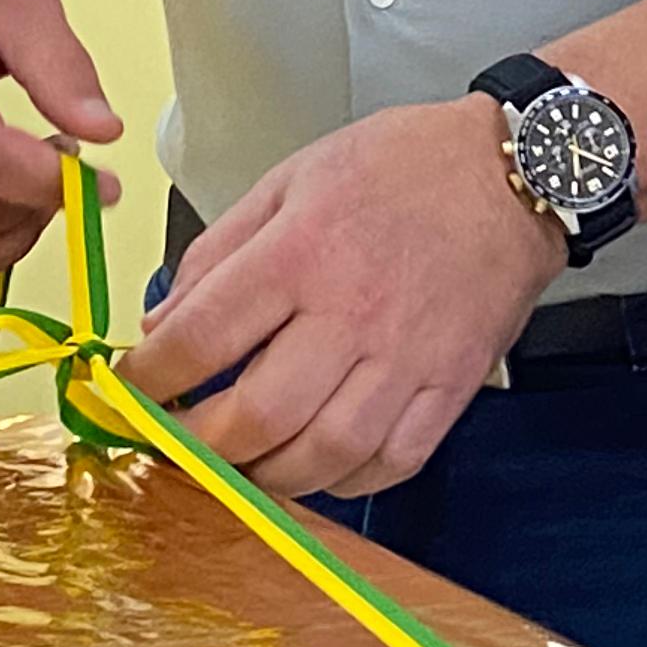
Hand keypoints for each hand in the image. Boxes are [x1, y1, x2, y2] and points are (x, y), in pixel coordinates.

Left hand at [115, 97, 564, 497]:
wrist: (515, 172)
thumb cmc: (402, 166)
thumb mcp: (292, 178)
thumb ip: (220, 251)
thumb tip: (164, 324)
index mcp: (301, 251)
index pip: (200, 340)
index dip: (147, 382)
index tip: (130, 393)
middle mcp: (352, 312)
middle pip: (255, 416)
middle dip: (200, 446)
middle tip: (179, 443)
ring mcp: (407, 356)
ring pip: (321, 455)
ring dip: (267, 476)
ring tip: (245, 463)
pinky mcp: (452, 383)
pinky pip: (391, 461)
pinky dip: (345, 479)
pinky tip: (320, 462)